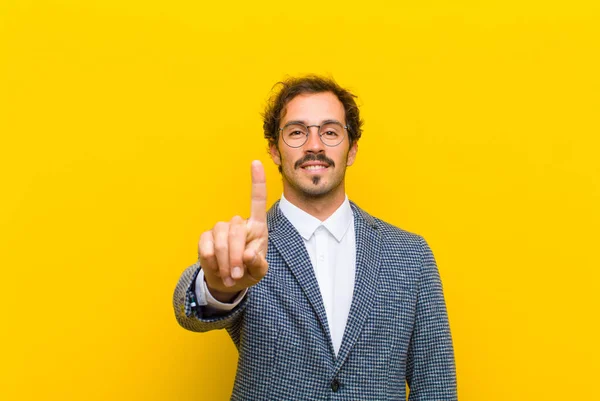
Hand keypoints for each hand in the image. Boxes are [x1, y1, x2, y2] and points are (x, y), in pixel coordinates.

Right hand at [198, 160, 268, 300]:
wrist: (227, 282)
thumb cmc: (248, 271)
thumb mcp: (259, 271)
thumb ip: (258, 264)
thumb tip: (249, 255)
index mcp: (256, 227)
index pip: (257, 201)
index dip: (257, 182)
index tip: (256, 162)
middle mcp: (238, 223)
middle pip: (236, 229)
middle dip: (236, 255)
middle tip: (237, 275)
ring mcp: (220, 229)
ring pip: (220, 239)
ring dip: (225, 261)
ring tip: (230, 276)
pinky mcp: (205, 237)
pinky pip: (206, 246)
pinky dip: (212, 261)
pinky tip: (217, 269)